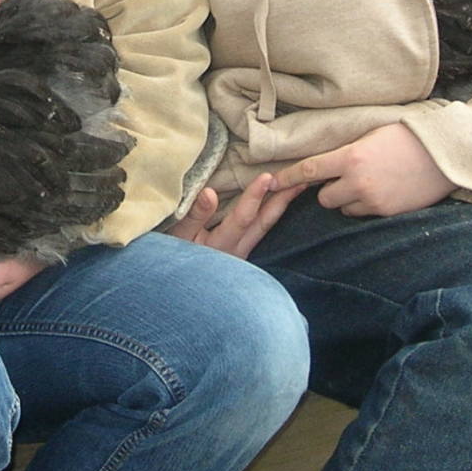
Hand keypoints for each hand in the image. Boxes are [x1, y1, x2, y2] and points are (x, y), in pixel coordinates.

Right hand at [168, 173, 306, 257]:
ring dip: (281, 205)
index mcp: (220, 247)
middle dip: (283, 200)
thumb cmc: (169, 259)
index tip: (268, 177)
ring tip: (297, 186)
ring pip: (265, 227)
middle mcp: (236, 252)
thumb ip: (194, 215)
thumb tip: (210, 192)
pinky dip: (271, 214)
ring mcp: (241, 254)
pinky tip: (278, 203)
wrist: (175, 293)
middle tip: (303, 179)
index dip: (254, 196)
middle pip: (264, 223)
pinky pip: (260, 231)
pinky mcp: (240, 252)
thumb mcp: (176, 237)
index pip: (242, 219)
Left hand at [274, 123, 453, 217]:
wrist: (445, 155)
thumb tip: (326, 163)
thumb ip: (348, 151)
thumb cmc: (409, 137)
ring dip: (348, 200)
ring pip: (343, 209)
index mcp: (351, 157)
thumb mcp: (372, 135)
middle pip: (324, 198)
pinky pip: (363, 215)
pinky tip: (382, 191)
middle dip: (329, 190)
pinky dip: (366, 206)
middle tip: (345, 178)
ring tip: (369, 183)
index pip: (310, 170)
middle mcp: (358, 182)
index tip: (272, 183)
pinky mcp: (386, 213)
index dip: (288, 178)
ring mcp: (373, 201)